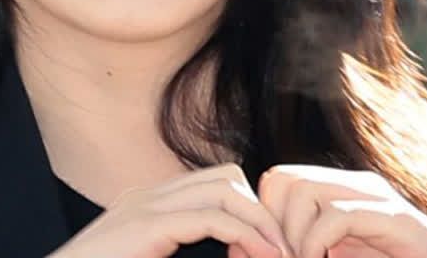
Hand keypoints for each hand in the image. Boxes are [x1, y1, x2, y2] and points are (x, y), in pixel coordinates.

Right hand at [47, 163, 291, 257]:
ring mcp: (145, 207)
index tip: (270, 247)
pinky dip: (244, 235)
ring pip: (225, 189)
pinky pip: (211, 218)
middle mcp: (148, 197)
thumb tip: (231, 253)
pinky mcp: (146, 226)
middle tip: (281, 248)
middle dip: (260, 210)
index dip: (248, 210)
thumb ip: (176, 251)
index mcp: (148, 206)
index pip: (214, 183)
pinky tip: (258, 256)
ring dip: (260, 221)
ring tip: (277, 253)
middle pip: (226, 177)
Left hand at [253, 165, 426, 257]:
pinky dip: (317, 243)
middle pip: (285, 178)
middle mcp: (354, 186)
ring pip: (305, 191)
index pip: (279, 179)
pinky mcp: (393, 217)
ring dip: (296, 236)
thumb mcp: (333, 255)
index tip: (274, 251)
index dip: (267, 214)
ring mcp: (375, 197)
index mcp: (338, 192)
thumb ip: (299, 249)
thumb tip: (245, 252)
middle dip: (276, 223)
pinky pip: (337, 216)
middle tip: (287, 257)